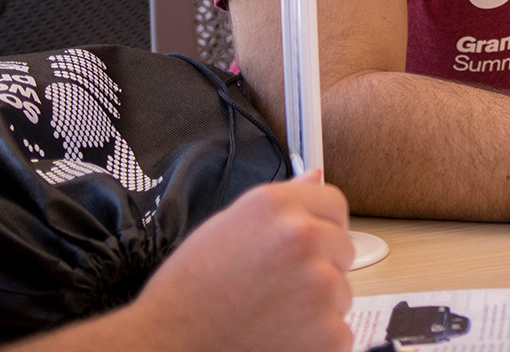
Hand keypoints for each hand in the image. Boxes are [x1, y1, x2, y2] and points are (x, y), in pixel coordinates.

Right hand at [123, 173, 354, 351]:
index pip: (333, 204)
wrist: (166, 346)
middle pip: (342, 248)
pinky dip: (316, 341)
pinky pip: (339, 332)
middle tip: (275, 289)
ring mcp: (319, 284)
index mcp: (275, 206)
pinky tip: (278, 339)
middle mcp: (302, 237)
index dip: (320, 228)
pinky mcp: (327, 331)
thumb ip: (280, 202)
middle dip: (319, 268)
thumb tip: (317, 176)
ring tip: (270, 315)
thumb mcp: (225, 229)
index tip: (304, 249)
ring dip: (318, 306)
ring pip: (341, 292)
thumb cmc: (187, 294)